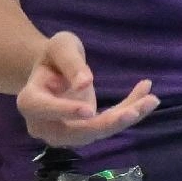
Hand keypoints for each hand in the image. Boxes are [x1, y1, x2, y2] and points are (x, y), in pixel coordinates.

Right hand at [15, 28, 154, 147]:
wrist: (54, 71)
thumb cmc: (53, 56)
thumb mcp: (60, 47)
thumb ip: (70, 62)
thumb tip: (85, 83)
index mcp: (30, 101)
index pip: (42, 110)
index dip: (65, 111)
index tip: (88, 111)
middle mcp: (45, 125)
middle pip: (77, 131)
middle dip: (108, 123)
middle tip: (134, 111)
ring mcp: (66, 133)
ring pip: (99, 131)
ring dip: (127, 117)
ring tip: (151, 99)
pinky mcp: (87, 132)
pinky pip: (111, 124)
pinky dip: (131, 111)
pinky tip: (149, 95)